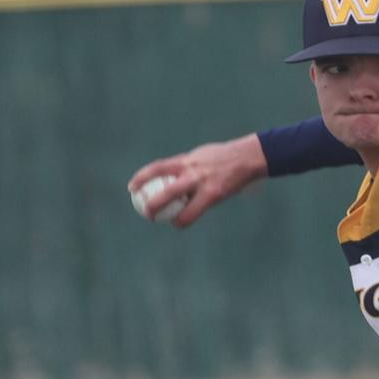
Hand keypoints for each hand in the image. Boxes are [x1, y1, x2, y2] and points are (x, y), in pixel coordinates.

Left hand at [127, 134, 268, 228]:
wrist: (247, 158)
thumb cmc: (222, 157)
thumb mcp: (200, 157)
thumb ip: (186, 167)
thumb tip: (171, 176)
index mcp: (186, 161)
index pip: (158, 168)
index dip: (142, 178)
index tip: (132, 187)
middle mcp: (192, 172)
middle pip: (166, 190)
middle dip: (153, 203)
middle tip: (145, 211)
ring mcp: (204, 185)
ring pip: (182, 207)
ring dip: (170, 217)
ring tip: (164, 221)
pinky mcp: (215, 195)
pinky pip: (195, 212)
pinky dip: (186, 218)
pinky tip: (180, 222)